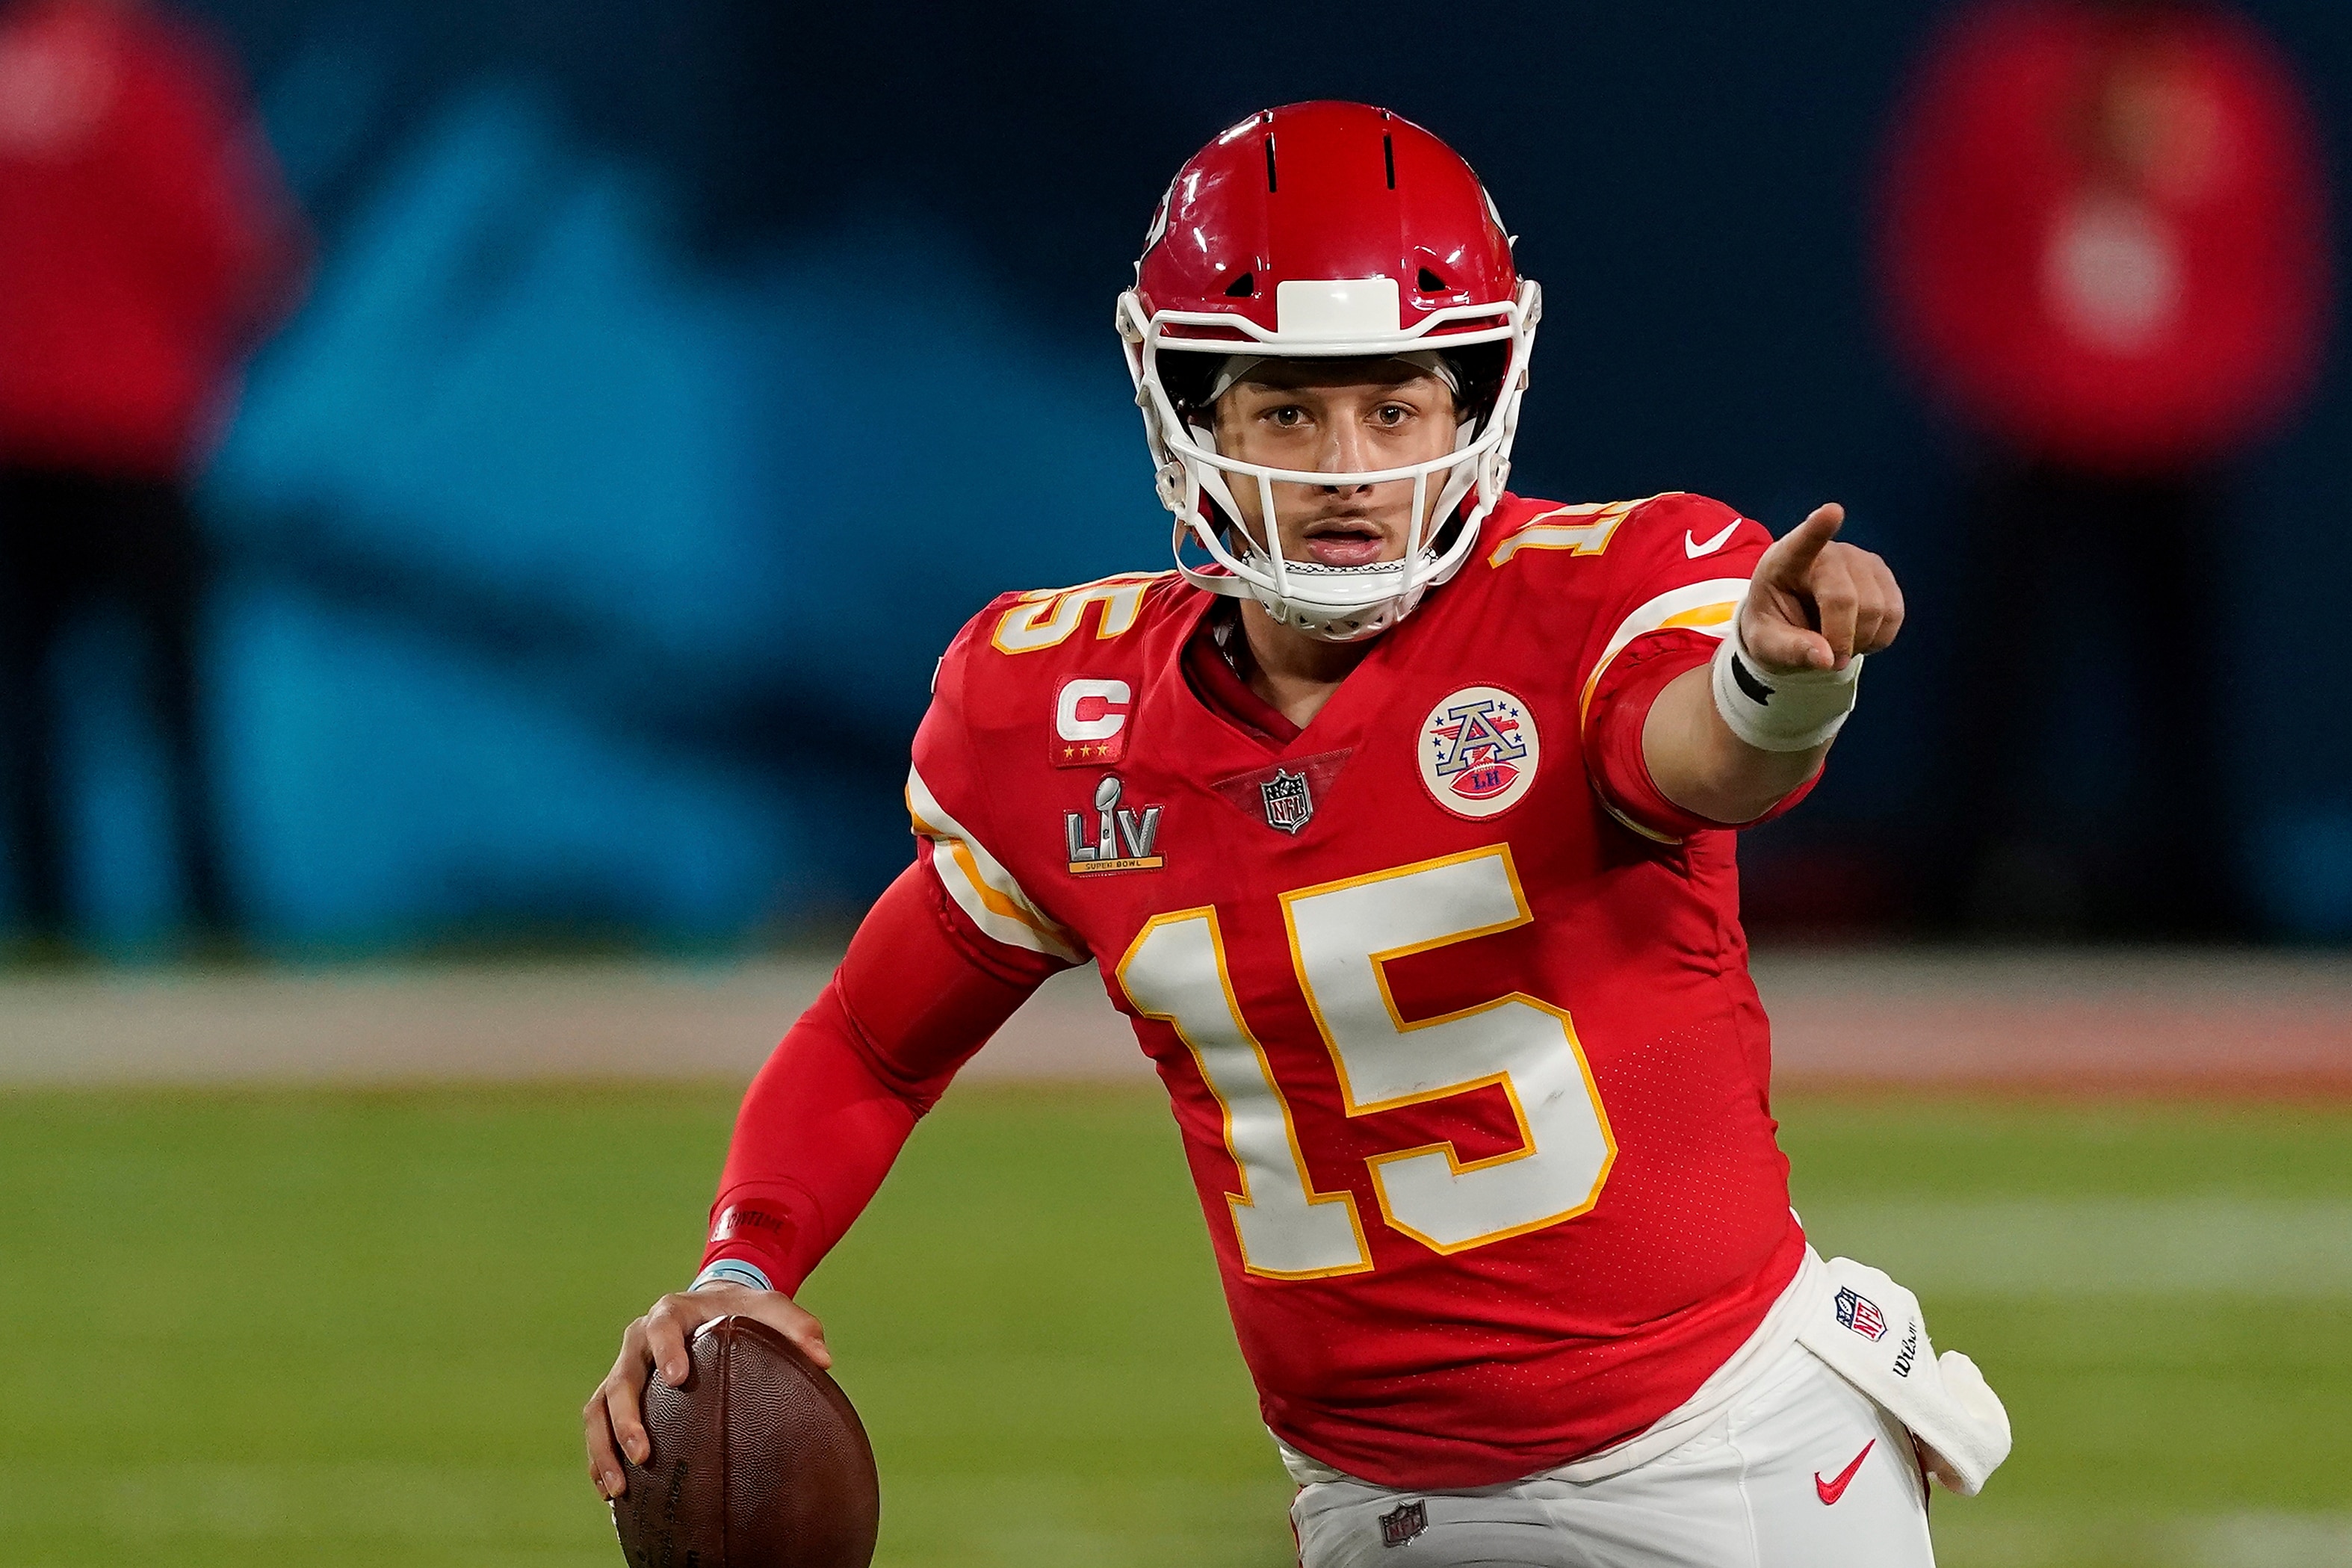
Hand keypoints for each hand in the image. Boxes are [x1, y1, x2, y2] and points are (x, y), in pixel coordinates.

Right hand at [583, 1284, 830, 1498]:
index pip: (661, 1327)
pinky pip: (597, 1426)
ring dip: (605, 1447)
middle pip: (621, 1377)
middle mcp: (639, 1340)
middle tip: (643, 1453)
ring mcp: (624, 1368)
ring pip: (599, 1407)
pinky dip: (600, 1458)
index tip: (677, 1379)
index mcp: (672, 1313)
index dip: (666, 1350)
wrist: (714, 1307)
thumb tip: (825, 1359)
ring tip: (619, 1488)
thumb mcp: (772, 1309)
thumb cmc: (744, 1312)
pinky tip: (611, 1494)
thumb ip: (797, 1327)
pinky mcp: (615, 1395)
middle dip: (627, 1417)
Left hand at [1740, 504, 1904, 673]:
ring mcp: (1860, 559)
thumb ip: (1792, 650)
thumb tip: (1827, 659)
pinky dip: (1879, 637)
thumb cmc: (1773, 627)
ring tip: (1839, 642)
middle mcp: (1827, 553)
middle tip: (1829, 659)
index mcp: (1785, 562)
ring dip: (1862, 640)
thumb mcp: (1767, 645)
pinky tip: (1858, 635)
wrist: (1792, 623)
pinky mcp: (1882, 574)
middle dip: (1841, 641)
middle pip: (1846, 599)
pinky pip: (1895, 614)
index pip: (1802, 542)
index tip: (1832, 512)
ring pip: (1878, 609)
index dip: (1818, 528)